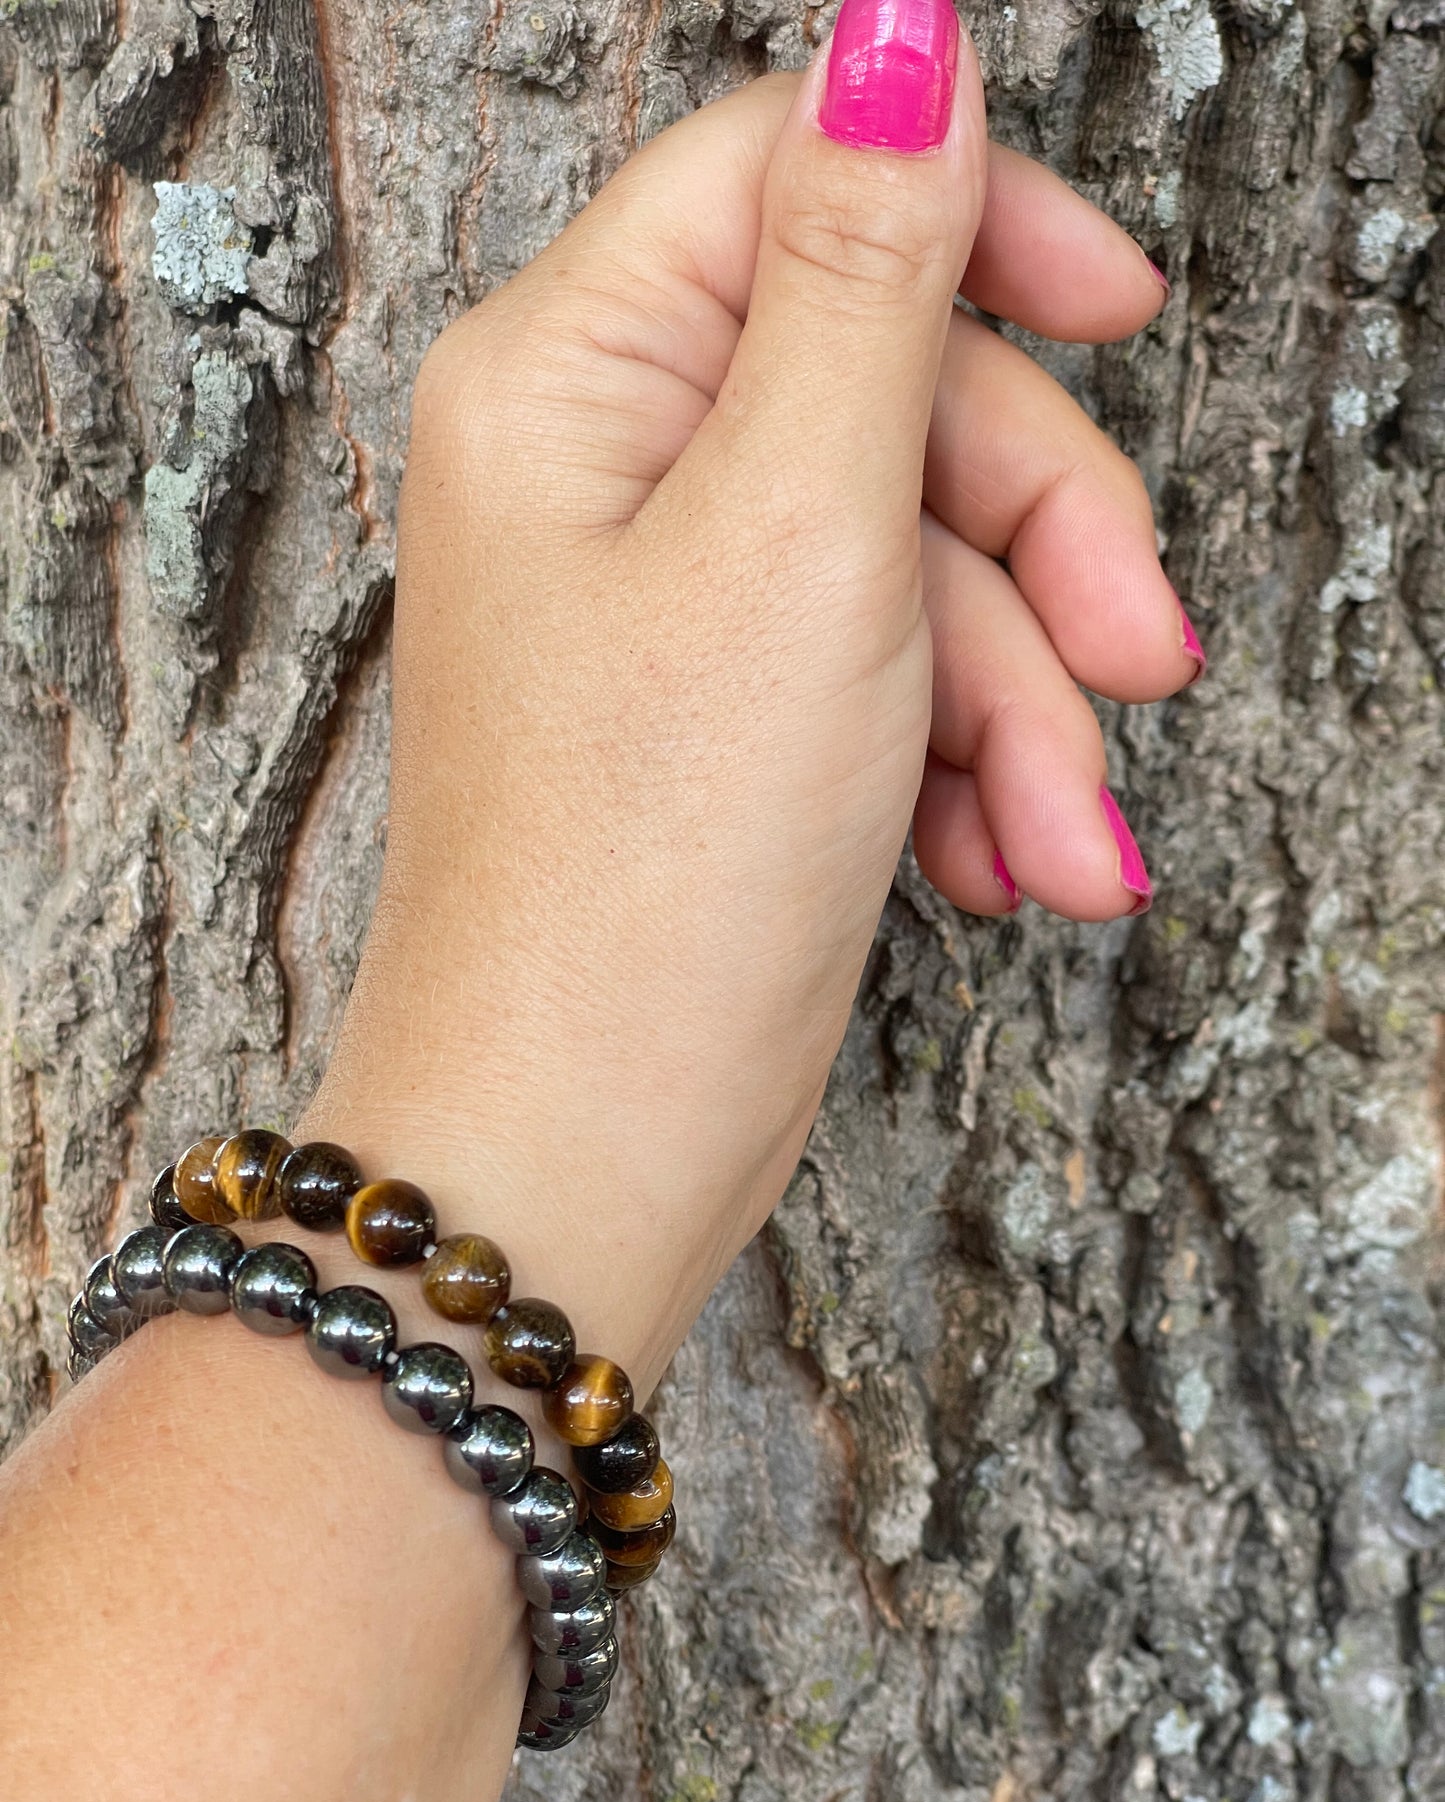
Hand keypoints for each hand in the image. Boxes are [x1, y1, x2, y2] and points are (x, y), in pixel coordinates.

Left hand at [306, 5, 1197, 1391]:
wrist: (582, 1146)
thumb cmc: (648, 871)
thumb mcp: (799, 534)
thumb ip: (860, 279)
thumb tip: (903, 42)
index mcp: (572, 377)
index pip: (789, 181)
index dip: (973, 220)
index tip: (1121, 308)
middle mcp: (602, 472)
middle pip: (893, 395)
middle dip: (1039, 545)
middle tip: (1141, 660)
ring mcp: (668, 604)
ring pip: (918, 564)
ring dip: (1024, 705)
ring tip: (1059, 847)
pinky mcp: (725, 721)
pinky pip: (891, 679)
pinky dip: (969, 770)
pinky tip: (998, 872)